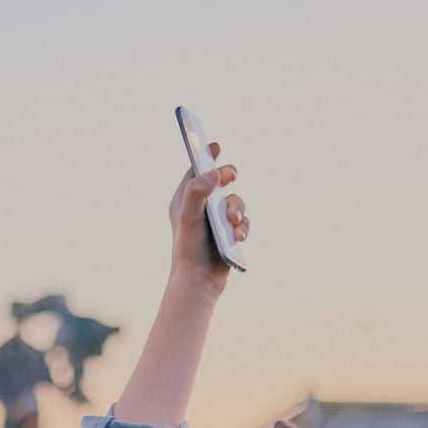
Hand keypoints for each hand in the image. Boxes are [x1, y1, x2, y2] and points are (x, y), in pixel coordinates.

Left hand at [167, 145, 246, 292]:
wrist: (198, 283)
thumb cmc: (188, 250)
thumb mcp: (188, 218)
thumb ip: (196, 191)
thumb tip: (212, 174)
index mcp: (184, 200)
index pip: (195, 171)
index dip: (205, 157)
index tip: (214, 145)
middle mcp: (200, 207)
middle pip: (219, 181)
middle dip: (227, 176)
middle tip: (231, 174)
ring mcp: (216, 220)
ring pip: (235, 201)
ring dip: (237, 209)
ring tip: (231, 222)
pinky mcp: (229, 233)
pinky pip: (243, 222)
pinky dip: (242, 227)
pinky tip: (237, 237)